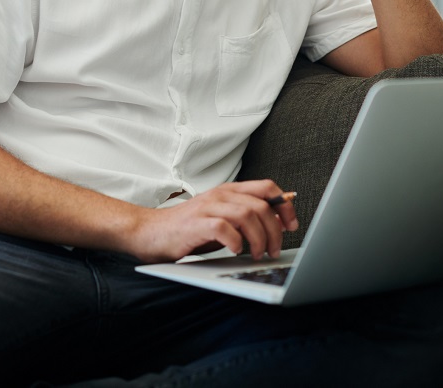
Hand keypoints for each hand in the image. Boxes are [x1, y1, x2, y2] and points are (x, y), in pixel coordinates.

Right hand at [129, 180, 298, 263]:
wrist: (150, 232)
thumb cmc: (187, 229)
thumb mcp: (221, 219)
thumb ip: (245, 217)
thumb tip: (277, 224)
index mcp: (229, 191)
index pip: (267, 187)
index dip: (284, 205)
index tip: (292, 225)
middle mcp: (220, 195)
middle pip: (261, 205)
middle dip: (274, 230)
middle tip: (273, 250)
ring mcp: (208, 207)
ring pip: (247, 215)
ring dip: (258, 238)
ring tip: (256, 254)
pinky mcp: (196, 223)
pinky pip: (225, 228)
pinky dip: (236, 242)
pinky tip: (235, 251)